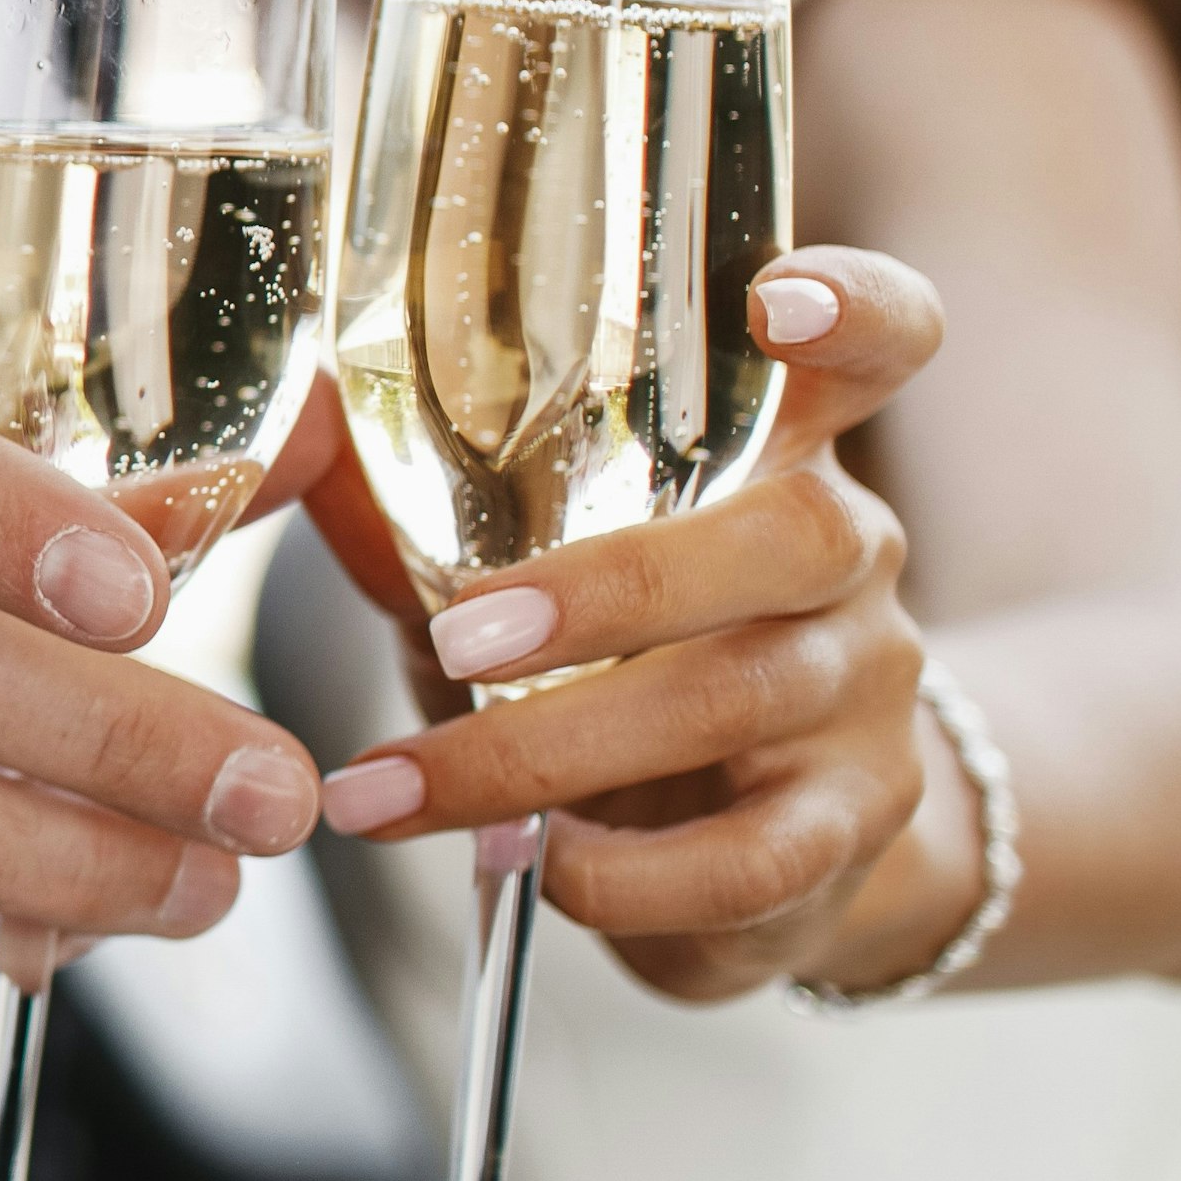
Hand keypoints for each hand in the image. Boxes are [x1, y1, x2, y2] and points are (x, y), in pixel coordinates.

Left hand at [301, 245, 960, 1001]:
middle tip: (457, 638)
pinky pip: (751, 860)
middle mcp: (850, 554)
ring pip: (738, 705)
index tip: (785, 302)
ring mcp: (867, 693)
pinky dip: (619, 877)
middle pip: (796, 534)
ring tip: (392, 792)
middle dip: (611, 588)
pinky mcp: (850, 830)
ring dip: (540, 756)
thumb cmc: (618, 658)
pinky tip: (527, 867)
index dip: (854, 308)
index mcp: (783, 447)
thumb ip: (426, 498)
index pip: (882, 339)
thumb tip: (298, 425)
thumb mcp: (524, 557)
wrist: (766, 836)